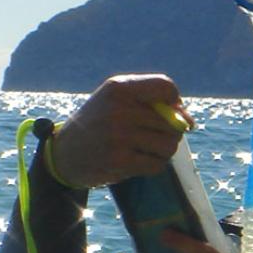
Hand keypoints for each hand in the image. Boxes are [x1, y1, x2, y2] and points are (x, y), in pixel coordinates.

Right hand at [47, 74, 190, 188]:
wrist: (64, 153)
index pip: (166, 87)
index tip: (171, 112)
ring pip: (168, 145)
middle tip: (152, 136)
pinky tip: (137, 161)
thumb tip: (188, 122)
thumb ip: (152, 101)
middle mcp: (119, 109)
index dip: (175, 102)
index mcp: (119, 88)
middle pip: (172, 122)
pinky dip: (152, 165)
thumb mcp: (116, 100)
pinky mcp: (119, 161)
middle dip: (169, 132)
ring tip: (145, 149)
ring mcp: (119, 136)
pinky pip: (157, 164)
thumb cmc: (99, 122)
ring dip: (163, 151)